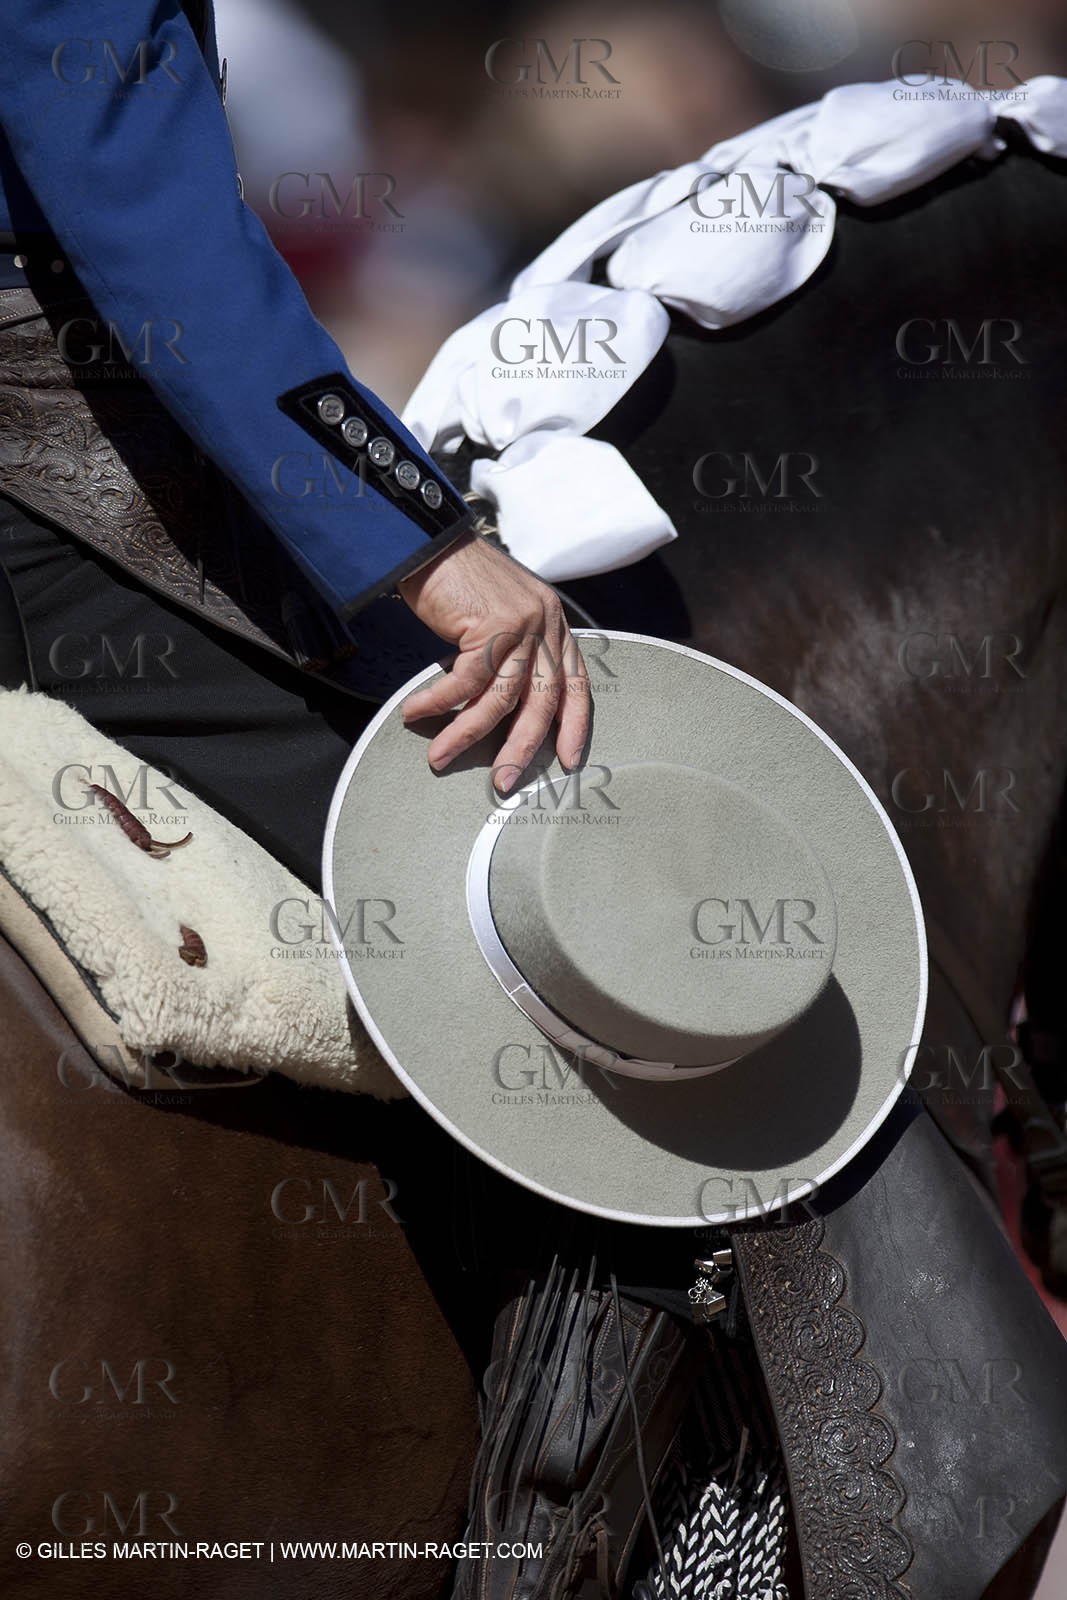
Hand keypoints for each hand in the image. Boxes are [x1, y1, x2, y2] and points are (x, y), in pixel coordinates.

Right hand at [397, 534, 589, 792]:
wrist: (429, 543)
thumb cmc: (459, 583)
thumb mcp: (499, 618)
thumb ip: (513, 655)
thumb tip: (503, 710)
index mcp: (554, 624)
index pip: (577, 683)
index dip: (574, 725)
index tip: (569, 760)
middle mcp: (546, 623)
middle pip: (543, 702)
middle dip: (522, 748)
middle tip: (503, 782)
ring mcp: (523, 624)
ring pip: (501, 699)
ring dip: (466, 734)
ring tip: (440, 757)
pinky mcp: (492, 625)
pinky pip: (465, 682)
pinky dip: (438, 703)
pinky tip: (416, 713)